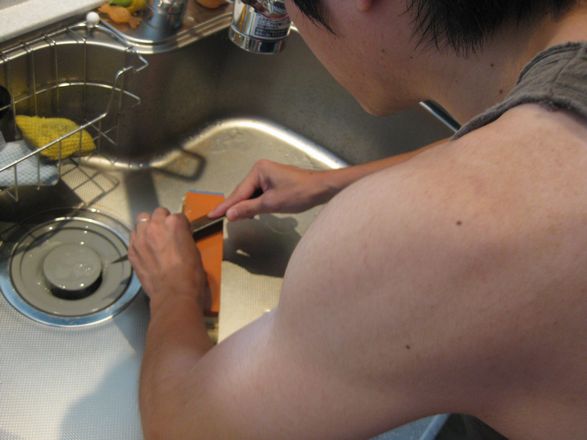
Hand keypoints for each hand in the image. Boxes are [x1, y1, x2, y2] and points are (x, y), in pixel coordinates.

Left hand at [128, 208, 208, 309]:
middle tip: (167, 234)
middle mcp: (155, 225)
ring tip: (153, 239)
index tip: (181, 234)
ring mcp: (141, 237)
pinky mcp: (132, 250)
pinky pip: (133, 237)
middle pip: (158, 213)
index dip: (180, 226)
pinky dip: (139, 240)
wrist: (174, 293)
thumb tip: (179, 237)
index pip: (178, 216)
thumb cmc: (190, 274)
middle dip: (162, 221)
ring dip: (148, 227)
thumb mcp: (194, 250)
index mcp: (175, 223)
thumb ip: (184, 237)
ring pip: (141, 221)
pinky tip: (146, 250)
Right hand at [208, 160, 331, 220]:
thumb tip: (229, 215)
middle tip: (220, 219)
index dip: (225, 206)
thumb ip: (248, 209)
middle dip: (236, 206)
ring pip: (251, 194)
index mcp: (258, 170)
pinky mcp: (275, 181)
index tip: (211, 215)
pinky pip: (259, 193)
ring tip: (239, 218)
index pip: (238, 192)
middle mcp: (261, 169)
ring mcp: (268, 175)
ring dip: (247, 206)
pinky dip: (256, 204)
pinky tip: (254, 213)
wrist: (322, 189)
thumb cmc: (299, 193)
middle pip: (243, 192)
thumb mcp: (271, 204)